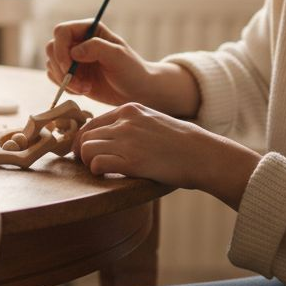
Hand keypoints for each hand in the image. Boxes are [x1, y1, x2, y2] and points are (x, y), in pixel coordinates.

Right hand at [44, 20, 200, 115]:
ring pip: (52, 65)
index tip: (68, 67)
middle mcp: (78, 41)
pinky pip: (56, 78)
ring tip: (86, 88)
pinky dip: (66, 87)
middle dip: (61, 68)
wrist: (138, 91)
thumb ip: (97, 48)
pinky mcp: (72, 74)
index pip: (62, 31)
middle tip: (79, 84)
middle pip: (52, 48)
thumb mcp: (118, 57)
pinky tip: (84, 90)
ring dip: (65, 80)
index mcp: (89, 30)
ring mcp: (74, 58)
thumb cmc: (132, 71)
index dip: (60, 49)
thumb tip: (74, 52)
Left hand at [73, 103, 260, 207]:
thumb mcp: (153, 121)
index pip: (91, 122)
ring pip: (86, 148)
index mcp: (129, 110)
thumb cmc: (182, 143)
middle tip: (90, 165)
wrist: (203, 154)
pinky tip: (108, 176)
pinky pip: (97, 164)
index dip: (84, 139)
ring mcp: (127, 140)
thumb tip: (112, 138)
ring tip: (100, 171)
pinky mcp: (131, 160)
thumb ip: (132, 125)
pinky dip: (98, 172)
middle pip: (85, 136)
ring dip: (89, 163)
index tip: (86, 152)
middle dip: (82, 152)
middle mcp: (125, 122)